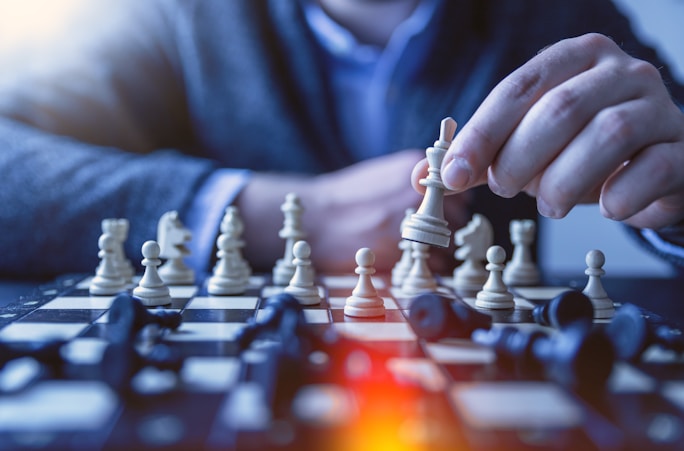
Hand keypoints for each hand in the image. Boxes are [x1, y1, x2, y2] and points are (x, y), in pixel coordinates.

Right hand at [238, 150, 469, 273]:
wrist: (315, 219)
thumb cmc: (346, 198)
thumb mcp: (383, 174)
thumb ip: (416, 181)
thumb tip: (445, 192)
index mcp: (414, 169)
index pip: (460, 189)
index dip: (452, 205)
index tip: (441, 214)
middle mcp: (417, 193)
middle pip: (458, 217)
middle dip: (446, 228)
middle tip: (425, 235)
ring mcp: (411, 221)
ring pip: (449, 242)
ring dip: (439, 250)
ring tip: (415, 249)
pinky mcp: (401, 250)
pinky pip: (435, 263)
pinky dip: (429, 267)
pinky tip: (409, 261)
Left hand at [418, 33, 683, 229]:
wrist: (653, 166)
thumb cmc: (580, 152)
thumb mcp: (527, 147)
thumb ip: (480, 157)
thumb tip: (421, 178)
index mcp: (574, 59)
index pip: (519, 88)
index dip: (481, 134)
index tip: (452, 175)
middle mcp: (620, 73)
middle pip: (561, 109)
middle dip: (520, 159)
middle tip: (506, 189)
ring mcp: (658, 107)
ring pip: (608, 134)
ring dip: (564, 182)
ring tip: (549, 205)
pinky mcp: (682, 148)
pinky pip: (652, 169)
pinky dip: (620, 197)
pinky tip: (606, 207)